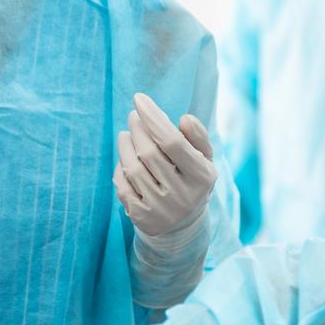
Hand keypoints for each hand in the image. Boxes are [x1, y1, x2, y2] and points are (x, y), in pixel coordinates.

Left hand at [114, 93, 216, 239]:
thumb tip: (184, 119)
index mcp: (201, 177)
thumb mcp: (204, 159)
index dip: (154, 117)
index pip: (172, 142)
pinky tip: (125, 159)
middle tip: (133, 117)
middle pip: (149, 153)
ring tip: (126, 134)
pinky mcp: (141, 218)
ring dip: (125, 144)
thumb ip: (198, 137)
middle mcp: (182, 196)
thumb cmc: (192, 180)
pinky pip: (122, 184)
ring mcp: (160, 210)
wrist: (182, 225)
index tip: (139, 98)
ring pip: (132, 167)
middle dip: (137, 129)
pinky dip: (120, 167)